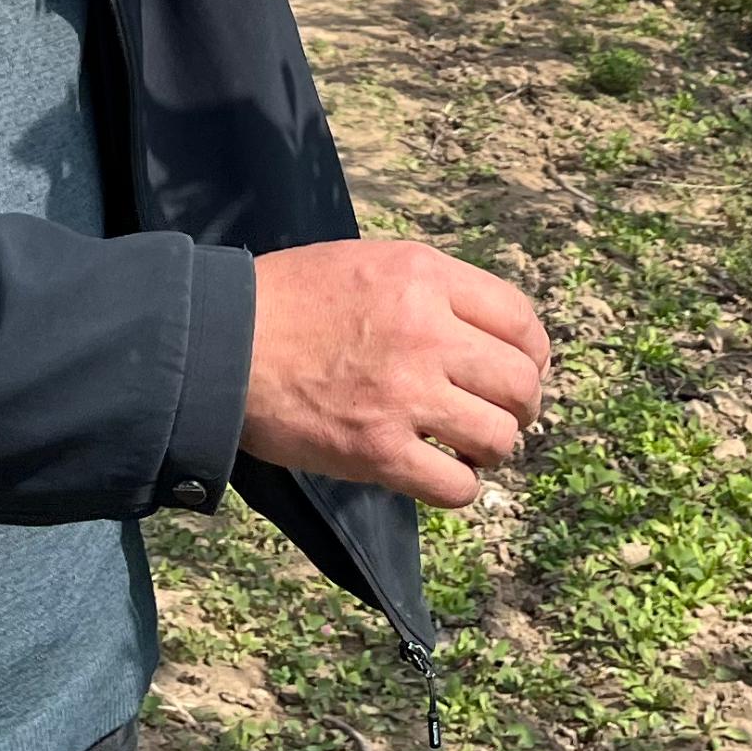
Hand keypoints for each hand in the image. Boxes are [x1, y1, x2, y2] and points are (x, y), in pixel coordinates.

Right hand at [239, 237, 551, 509]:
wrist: (220, 344)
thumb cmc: (288, 300)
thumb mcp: (367, 262)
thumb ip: (428, 289)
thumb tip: (482, 332)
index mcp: (424, 277)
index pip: (521, 320)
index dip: (531, 354)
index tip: (518, 370)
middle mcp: (426, 332)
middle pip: (520, 382)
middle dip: (521, 406)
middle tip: (499, 415)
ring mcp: (405, 395)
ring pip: (499, 437)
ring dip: (491, 448)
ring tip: (468, 447)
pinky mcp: (379, 452)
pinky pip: (456, 486)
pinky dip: (460, 488)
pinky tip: (441, 475)